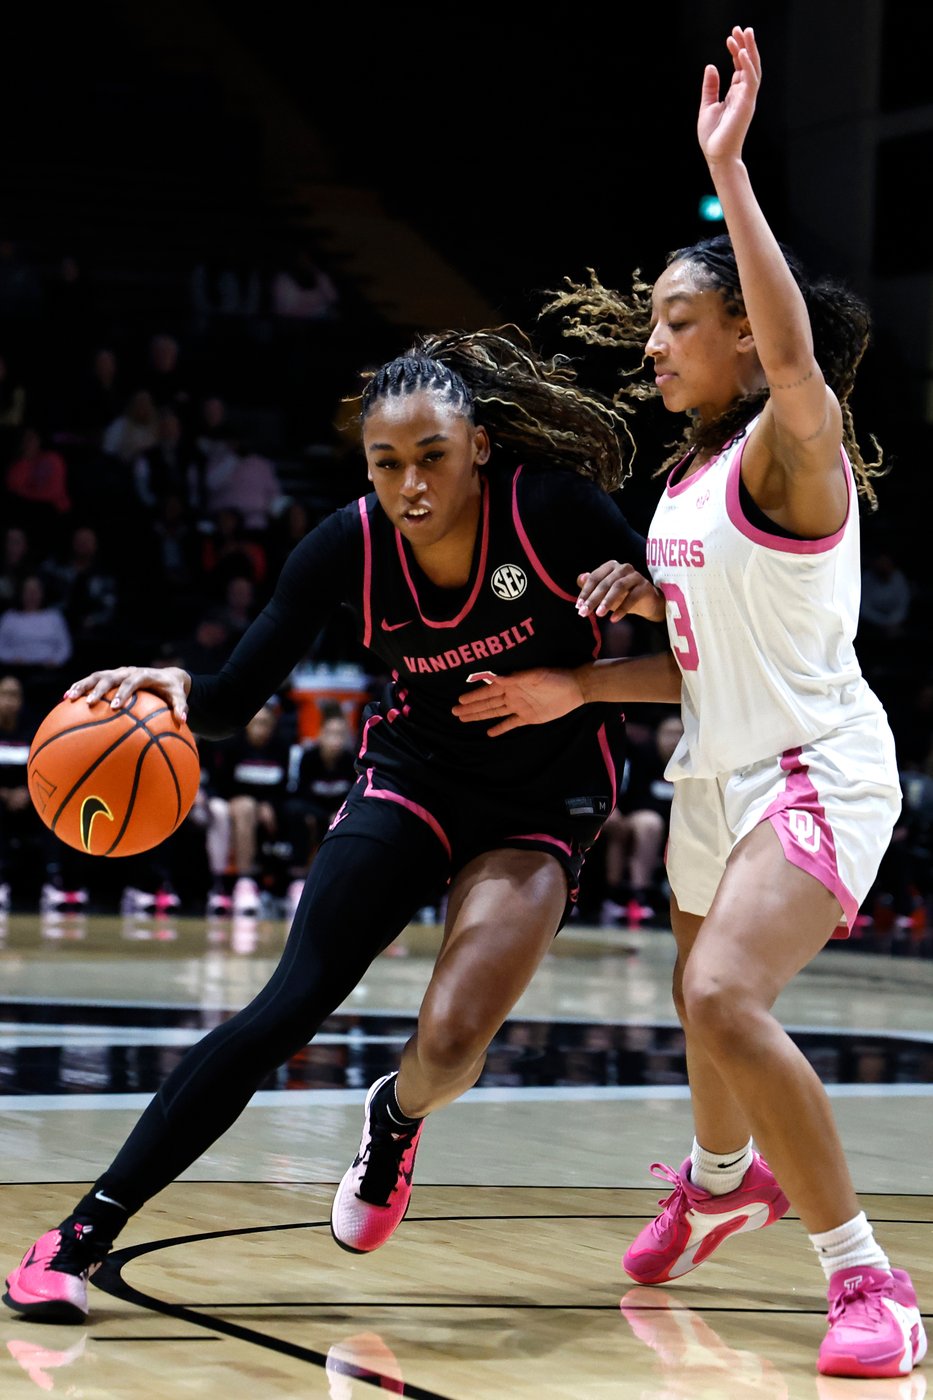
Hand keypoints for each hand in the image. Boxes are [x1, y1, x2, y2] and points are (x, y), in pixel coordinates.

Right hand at [65, 665, 191, 724]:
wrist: (167, 676)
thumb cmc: (172, 690)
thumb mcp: (179, 696)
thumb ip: (180, 707)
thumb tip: (183, 721)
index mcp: (144, 675)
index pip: (132, 681)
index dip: (124, 692)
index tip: (116, 707)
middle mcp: (128, 671)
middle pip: (110, 677)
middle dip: (98, 690)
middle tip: (89, 704)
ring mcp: (117, 672)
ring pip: (96, 676)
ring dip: (82, 686)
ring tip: (68, 698)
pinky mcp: (110, 676)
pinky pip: (92, 680)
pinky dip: (79, 687)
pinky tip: (65, 699)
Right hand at [453, 667, 583, 735]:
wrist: (575, 689)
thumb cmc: (555, 677)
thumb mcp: (535, 675)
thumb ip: (515, 677)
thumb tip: (494, 676)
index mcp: (511, 684)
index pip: (488, 690)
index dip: (474, 695)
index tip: (459, 699)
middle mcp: (512, 696)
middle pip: (487, 703)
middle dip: (471, 707)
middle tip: (454, 711)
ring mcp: (519, 707)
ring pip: (494, 712)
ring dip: (479, 715)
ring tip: (464, 719)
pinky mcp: (528, 717)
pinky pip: (511, 723)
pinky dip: (500, 728)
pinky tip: (489, 733)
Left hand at [576, 561, 664, 623]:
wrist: (647, 603)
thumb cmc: (622, 595)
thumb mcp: (604, 592)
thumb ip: (591, 585)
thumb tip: (580, 578)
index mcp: (611, 566)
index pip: (595, 577)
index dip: (585, 592)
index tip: (578, 606)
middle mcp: (623, 568)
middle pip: (605, 583)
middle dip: (593, 599)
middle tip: (584, 613)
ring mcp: (635, 576)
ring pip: (618, 586)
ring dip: (607, 601)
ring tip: (599, 614)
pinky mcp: (645, 586)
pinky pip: (632, 597)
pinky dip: (622, 609)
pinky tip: (614, 619)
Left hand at [698, 25, 760, 166]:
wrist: (718, 156)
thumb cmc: (713, 136)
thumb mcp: (708, 106)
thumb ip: (710, 87)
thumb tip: (711, 66)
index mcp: (736, 94)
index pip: (740, 68)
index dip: (736, 51)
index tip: (730, 37)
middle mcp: (744, 94)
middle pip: (749, 64)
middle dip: (746, 45)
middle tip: (741, 27)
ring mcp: (747, 98)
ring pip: (753, 68)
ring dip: (750, 50)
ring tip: (745, 32)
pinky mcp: (746, 104)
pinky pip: (750, 81)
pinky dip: (747, 66)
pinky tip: (742, 52)